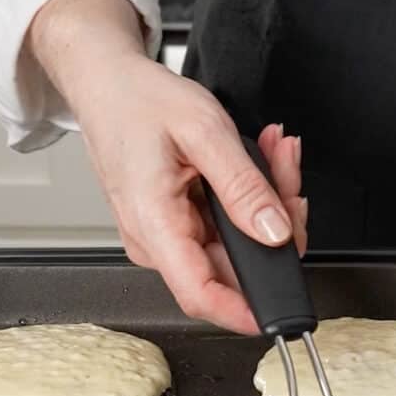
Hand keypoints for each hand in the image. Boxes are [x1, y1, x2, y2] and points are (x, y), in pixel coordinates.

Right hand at [81, 59, 307, 334]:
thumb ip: (244, 187)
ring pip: (238, 244)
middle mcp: (157, 241)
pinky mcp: (178, 225)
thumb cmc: (138, 102)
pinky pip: (227, 226)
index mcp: (154, 224)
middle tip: (289, 177)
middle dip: (277, 224)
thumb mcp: (204, 132)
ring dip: (267, 202)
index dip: (246, 311)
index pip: (201, 295)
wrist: (106, 85)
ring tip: (274, 155)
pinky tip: (258, 161)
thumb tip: (275, 233)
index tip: (283, 306)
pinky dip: (249, 196)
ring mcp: (167, 236)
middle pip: (234, 265)